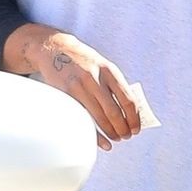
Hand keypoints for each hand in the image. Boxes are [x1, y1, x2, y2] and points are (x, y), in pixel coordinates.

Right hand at [4, 25, 140, 150]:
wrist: (55, 49)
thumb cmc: (84, 62)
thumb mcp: (103, 67)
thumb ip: (116, 86)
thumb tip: (132, 113)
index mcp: (109, 71)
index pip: (128, 99)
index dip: (135, 118)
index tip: (137, 129)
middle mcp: (95, 78)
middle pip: (114, 111)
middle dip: (123, 128)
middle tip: (126, 136)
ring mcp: (79, 86)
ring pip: (99, 117)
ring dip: (110, 132)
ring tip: (116, 137)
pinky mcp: (66, 94)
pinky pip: (83, 119)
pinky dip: (95, 134)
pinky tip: (103, 142)